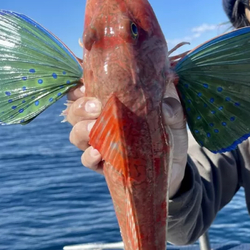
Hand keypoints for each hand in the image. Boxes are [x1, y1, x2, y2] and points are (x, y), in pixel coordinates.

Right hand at [66, 82, 187, 196]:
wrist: (175, 166)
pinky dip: (90, 156)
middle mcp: (99, 121)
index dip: (79, 85)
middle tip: (96, 107)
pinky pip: (87, 160)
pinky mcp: (105, 166)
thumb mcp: (173, 114)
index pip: (84, 89)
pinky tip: (99, 153)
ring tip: (95, 128)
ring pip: (76, 135)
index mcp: (111, 102)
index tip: (87, 83)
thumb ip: (170, 105)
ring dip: (82, 130)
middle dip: (80, 107)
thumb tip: (164, 108)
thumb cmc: (169, 131)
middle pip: (74, 111)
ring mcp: (100, 144)